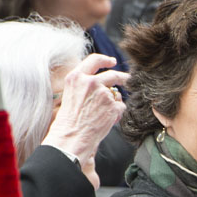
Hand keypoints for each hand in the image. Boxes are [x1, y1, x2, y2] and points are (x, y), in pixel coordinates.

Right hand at [42, 54, 127, 189]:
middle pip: (112, 75)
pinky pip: (121, 106)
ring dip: (115, 102)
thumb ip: (84, 85)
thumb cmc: (69, 120)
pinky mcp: (113, 105)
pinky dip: (117, 113)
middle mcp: (90, 82)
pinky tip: (107, 120)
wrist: (72, 136)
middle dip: (122, 77)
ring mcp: (103, 93)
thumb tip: (102, 82)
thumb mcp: (71, 94)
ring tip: (106, 113)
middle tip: (127, 79)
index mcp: (76, 77)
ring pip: (117, 94)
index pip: (93, 60)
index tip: (112, 61)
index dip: (105, 59)